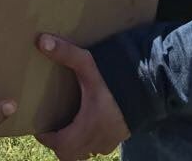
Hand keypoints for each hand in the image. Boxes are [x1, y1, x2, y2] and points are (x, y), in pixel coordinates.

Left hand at [34, 34, 128, 160]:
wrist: (152, 86)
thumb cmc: (118, 79)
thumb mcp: (89, 65)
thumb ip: (66, 53)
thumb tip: (41, 41)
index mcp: (88, 127)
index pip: (61, 146)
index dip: (46, 138)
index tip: (38, 126)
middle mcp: (99, 139)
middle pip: (71, 155)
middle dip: (59, 144)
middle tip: (51, 127)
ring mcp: (110, 140)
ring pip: (85, 152)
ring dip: (74, 144)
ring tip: (66, 126)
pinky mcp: (120, 136)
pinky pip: (98, 147)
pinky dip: (88, 140)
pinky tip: (87, 122)